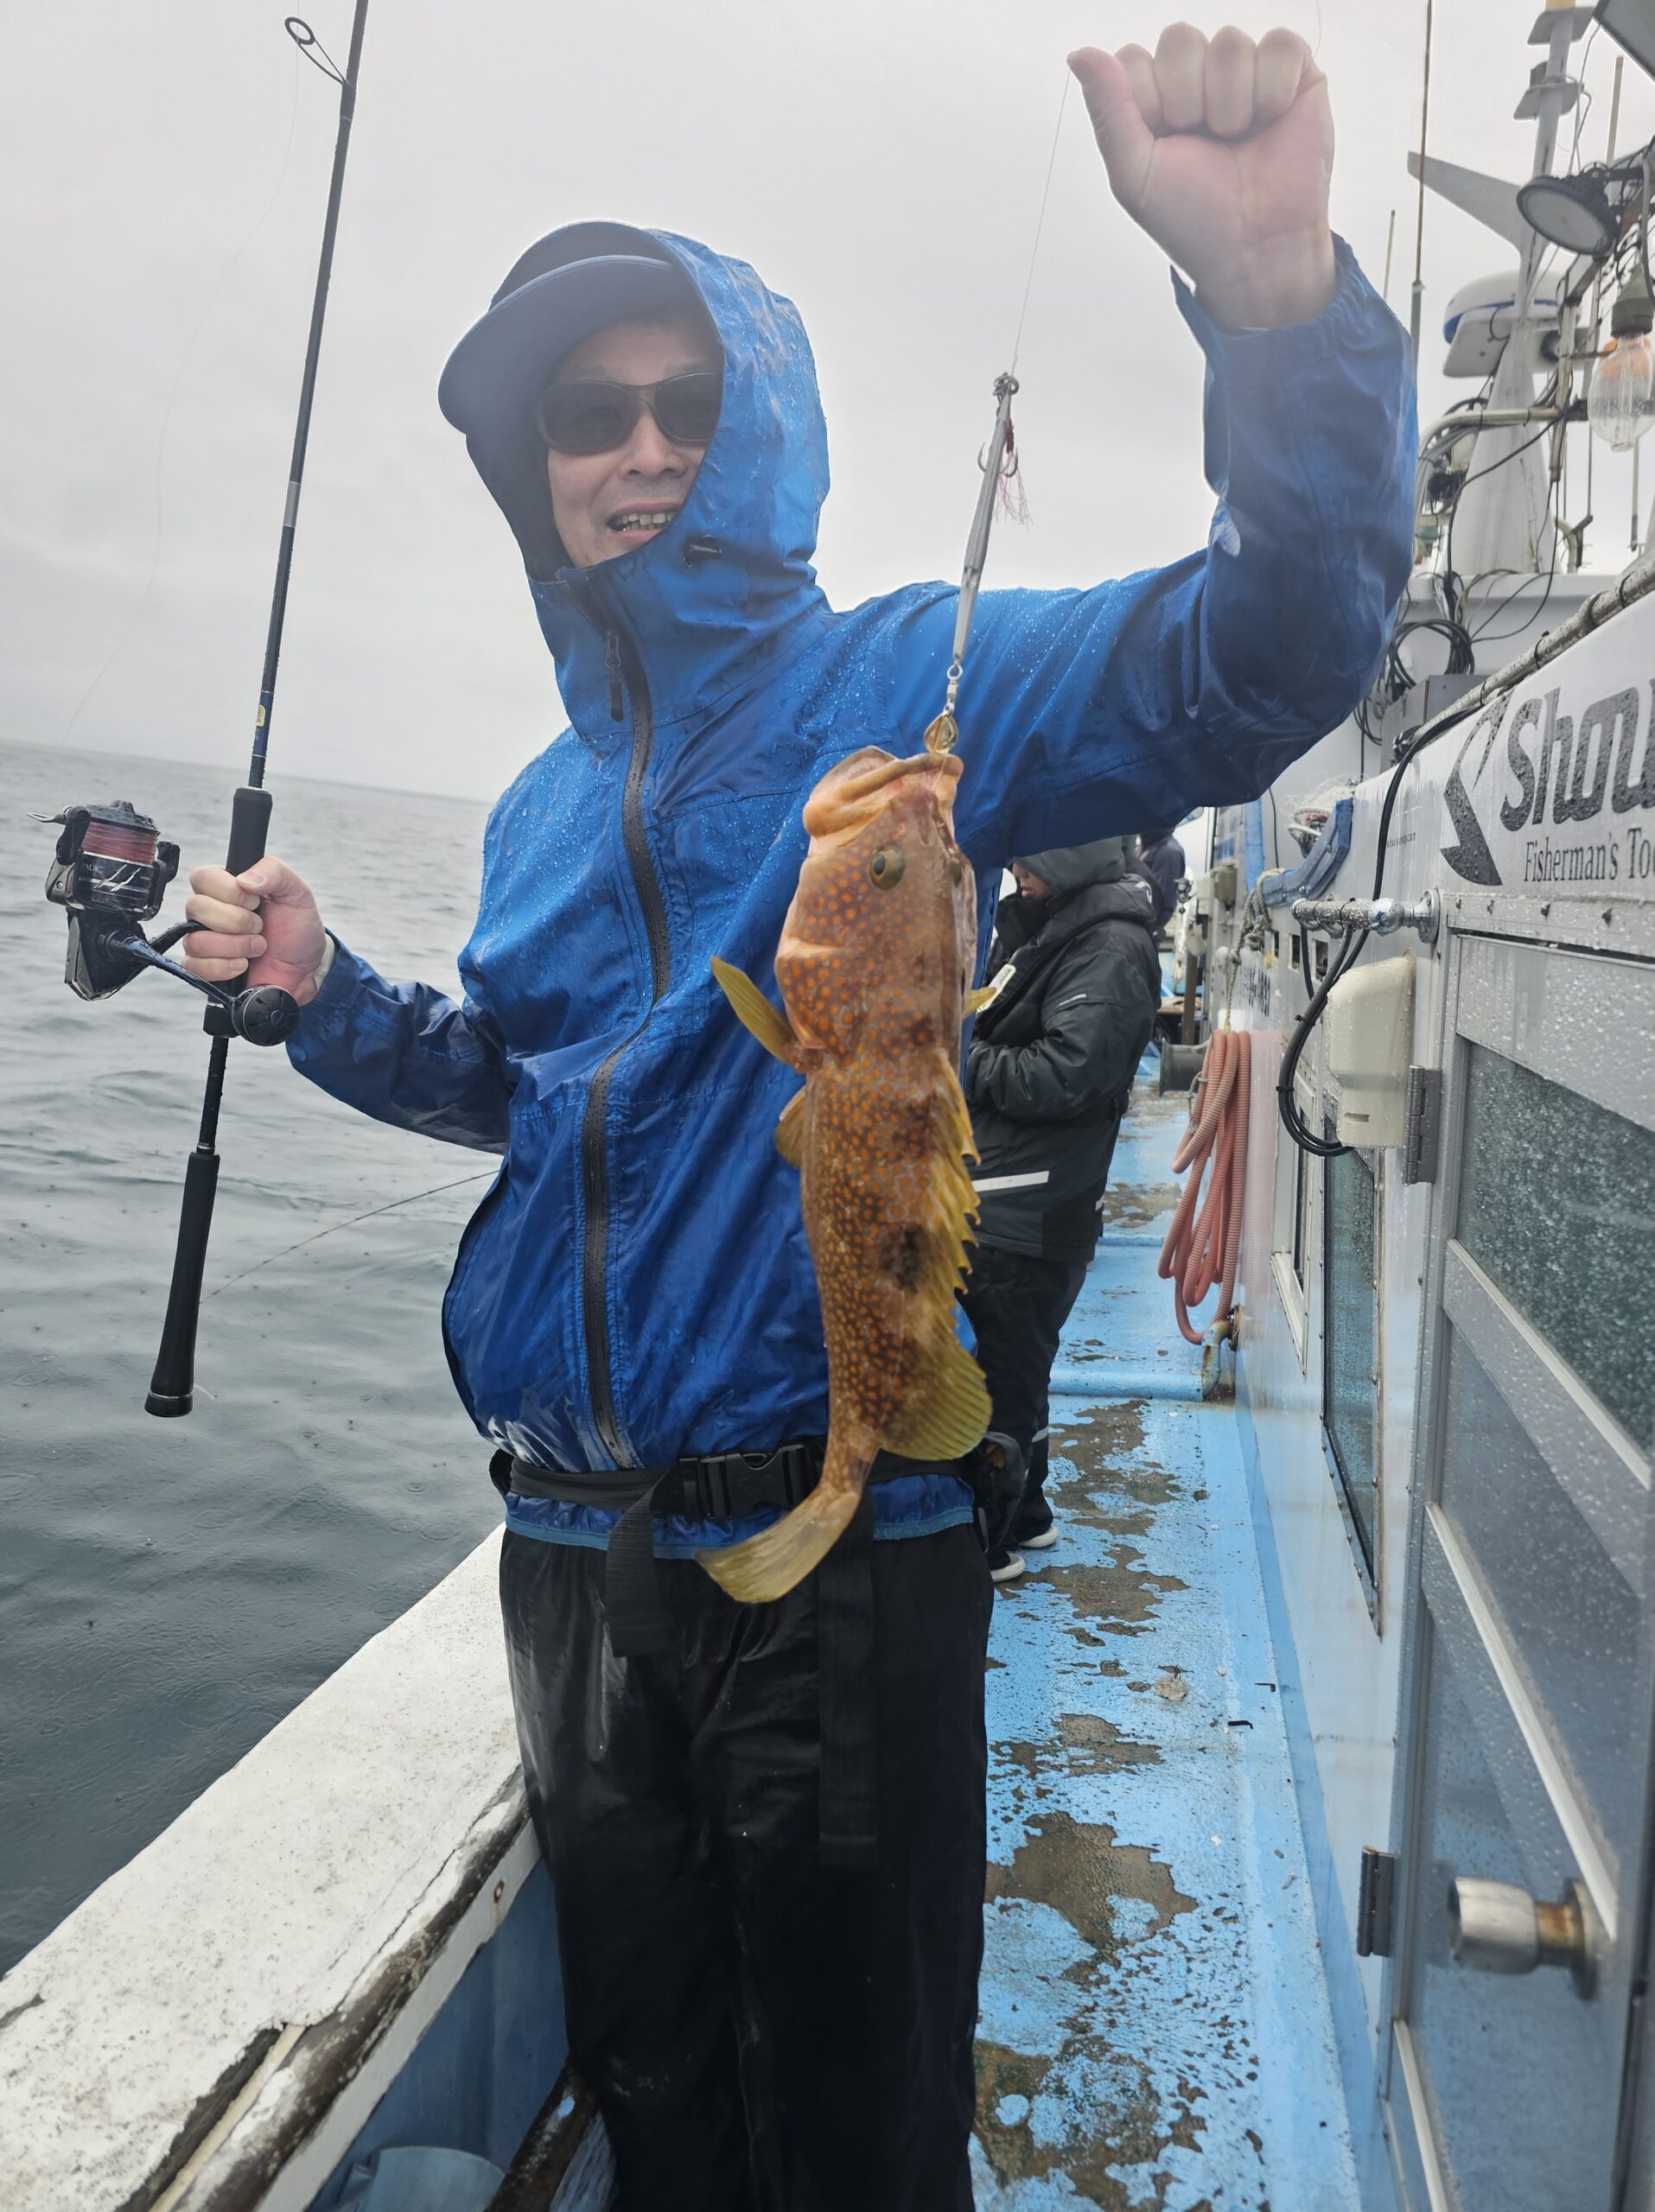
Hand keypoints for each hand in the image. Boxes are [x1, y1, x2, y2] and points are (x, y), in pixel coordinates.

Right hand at [183, 856, 327, 1005]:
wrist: (303, 968)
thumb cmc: (296, 928)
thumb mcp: (296, 892)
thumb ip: (274, 872)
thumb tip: (244, 879)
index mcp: (224, 887)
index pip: (202, 877)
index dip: (230, 891)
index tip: (256, 901)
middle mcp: (207, 912)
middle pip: (195, 908)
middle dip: (237, 921)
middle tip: (260, 927)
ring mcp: (202, 940)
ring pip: (196, 941)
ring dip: (235, 946)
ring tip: (258, 947)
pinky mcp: (203, 967)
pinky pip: (196, 966)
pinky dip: (225, 967)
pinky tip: (244, 964)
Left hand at [1069, 25, 1335, 329]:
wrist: (1254, 250)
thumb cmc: (1194, 219)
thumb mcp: (1134, 173)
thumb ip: (1108, 109)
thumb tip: (1079, 53)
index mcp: (1156, 97)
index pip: (1134, 58)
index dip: (1148, 103)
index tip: (1165, 145)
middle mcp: (1198, 77)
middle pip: (1180, 39)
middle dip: (1187, 99)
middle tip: (1206, 143)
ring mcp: (1245, 71)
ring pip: (1228, 42)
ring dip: (1230, 103)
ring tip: (1238, 140)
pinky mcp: (1294, 72)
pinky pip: (1278, 44)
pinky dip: (1271, 90)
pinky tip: (1271, 121)